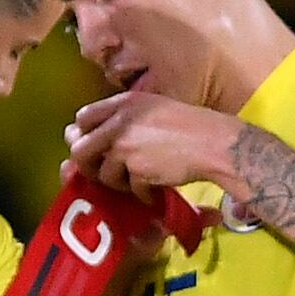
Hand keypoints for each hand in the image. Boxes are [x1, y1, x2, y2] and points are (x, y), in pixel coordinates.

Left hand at [65, 92, 240, 197]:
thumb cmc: (189, 126)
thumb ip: (122, 119)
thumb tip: (82, 135)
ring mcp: (126, 145)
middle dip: (90, 166)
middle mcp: (120, 121)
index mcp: (123, 103)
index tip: (96, 148)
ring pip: (103, 174)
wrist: (215, 143)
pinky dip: (143, 192)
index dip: (84, 136)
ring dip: (120, 182)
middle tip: (107, 173)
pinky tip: (158, 184)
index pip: (83, 118)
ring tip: (141, 179)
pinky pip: (130, 188)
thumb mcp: (152, 110)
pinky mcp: (137, 169)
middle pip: (80, 149)